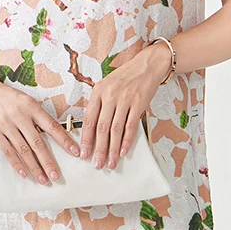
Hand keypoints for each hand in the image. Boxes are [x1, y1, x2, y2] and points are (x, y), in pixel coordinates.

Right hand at [0, 80, 82, 185]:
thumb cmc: (8, 97)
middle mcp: (19, 116)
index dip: (64, 140)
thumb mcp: (26, 100)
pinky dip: (17, 164)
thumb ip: (38, 116)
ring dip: (34, 167)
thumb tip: (56, 135)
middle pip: (37, 143)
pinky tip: (24, 174)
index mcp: (31, 106)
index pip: (51, 126)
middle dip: (48, 162)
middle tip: (56, 176)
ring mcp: (5, 125)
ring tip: (43, 179)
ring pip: (23, 151)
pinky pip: (8, 152)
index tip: (75, 152)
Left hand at [79, 40, 171, 168]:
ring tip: (110, 163)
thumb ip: (99, 104)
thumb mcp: (106, 85)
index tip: (83, 154)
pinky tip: (123, 152)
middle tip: (97, 164)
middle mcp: (110, 96)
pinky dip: (127, 141)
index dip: (86, 139)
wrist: (147, 65)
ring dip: (112, 149)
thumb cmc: (125, 77)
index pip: (89, 120)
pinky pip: (131, 126)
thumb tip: (91, 128)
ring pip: (116, 130)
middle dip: (98, 149)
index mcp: (98, 92)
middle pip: (102, 128)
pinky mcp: (139, 104)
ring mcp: (125, 100)